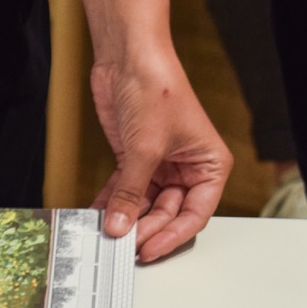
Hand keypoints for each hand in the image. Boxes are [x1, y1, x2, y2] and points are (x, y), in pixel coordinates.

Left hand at [89, 51, 230, 262]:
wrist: (129, 57)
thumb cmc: (157, 89)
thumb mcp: (145, 149)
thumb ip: (131, 192)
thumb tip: (120, 226)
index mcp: (209, 166)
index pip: (195, 214)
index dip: (172, 235)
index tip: (148, 250)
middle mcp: (187, 169)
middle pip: (167, 213)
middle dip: (144, 229)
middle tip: (121, 245)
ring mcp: (160, 165)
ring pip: (144, 205)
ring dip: (125, 219)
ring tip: (105, 235)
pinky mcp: (134, 159)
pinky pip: (123, 191)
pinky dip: (110, 203)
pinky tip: (97, 216)